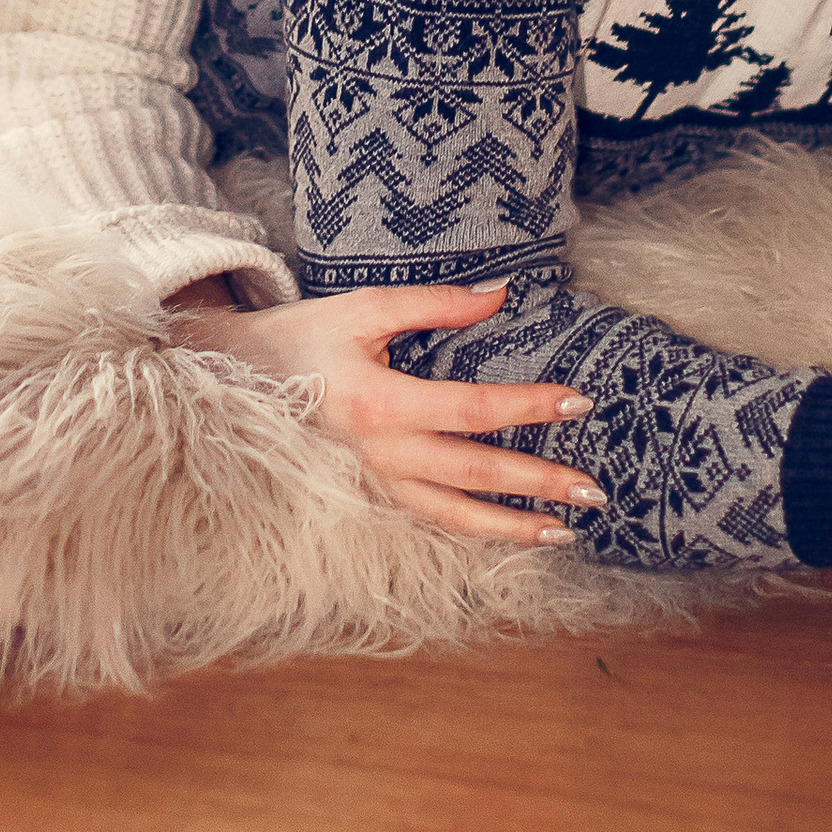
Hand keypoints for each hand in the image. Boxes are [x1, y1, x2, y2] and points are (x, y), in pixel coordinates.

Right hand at [173, 278, 600, 546]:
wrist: (236, 379)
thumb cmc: (304, 337)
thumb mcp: (364, 308)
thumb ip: (435, 304)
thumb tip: (501, 294)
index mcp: (381, 402)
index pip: (474, 409)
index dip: (530, 407)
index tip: (580, 401)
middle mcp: (380, 453)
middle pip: (475, 474)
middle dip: (539, 484)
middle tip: (595, 491)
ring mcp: (372, 483)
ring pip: (453, 517)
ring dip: (512, 527)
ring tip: (564, 532)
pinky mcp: (367, 497)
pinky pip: (427, 522)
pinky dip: (470, 533)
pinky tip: (506, 537)